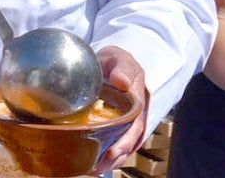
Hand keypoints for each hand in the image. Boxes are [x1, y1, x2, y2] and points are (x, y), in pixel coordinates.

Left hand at [92, 46, 148, 173]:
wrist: (108, 64)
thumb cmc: (114, 62)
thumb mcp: (118, 58)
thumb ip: (121, 67)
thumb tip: (122, 82)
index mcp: (137, 102)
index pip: (134, 127)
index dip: (125, 142)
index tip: (112, 152)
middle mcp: (133, 117)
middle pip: (127, 143)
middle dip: (114, 158)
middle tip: (97, 168)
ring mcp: (124, 125)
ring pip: (120, 148)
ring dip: (108, 161)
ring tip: (91, 170)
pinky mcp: (113, 128)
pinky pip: (110, 145)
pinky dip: (102, 156)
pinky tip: (88, 164)